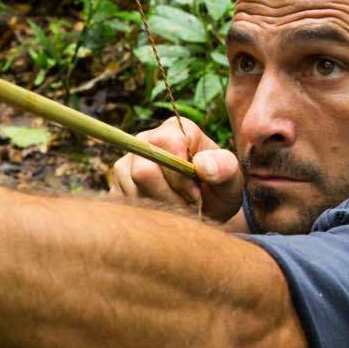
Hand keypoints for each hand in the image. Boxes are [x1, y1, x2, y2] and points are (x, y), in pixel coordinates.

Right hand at [108, 117, 242, 221]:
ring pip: (133, 191)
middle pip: (143, 171)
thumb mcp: (232, 181)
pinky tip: (163, 214)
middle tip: (187, 203)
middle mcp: (144, 141)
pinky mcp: (116, 187)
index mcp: (174, 130)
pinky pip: (125, 205)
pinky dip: (147, 216)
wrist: (203, 211)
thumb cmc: (218, 191)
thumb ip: (224, 168)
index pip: (164, 145)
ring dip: (159, 208)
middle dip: (169, 195)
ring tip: (177, 208)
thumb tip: (201, 164)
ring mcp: (126, 165)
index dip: (180, 175)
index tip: (196, 192)